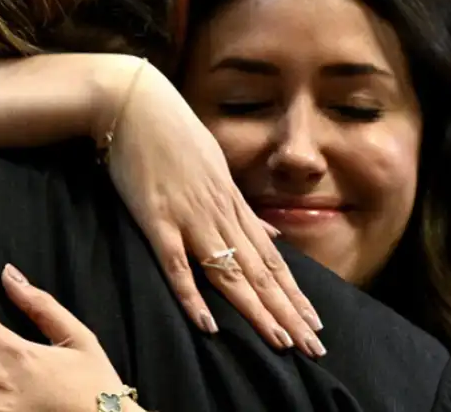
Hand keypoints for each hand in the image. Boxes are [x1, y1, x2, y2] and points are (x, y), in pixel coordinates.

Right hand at [98, 61, 324, 356]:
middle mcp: (219, 214)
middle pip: (259, 272)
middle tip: (314, 348)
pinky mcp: (156, 219)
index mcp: (233, 203)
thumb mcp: (218, 166)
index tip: (315, 324)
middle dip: (288, 312)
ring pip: (229, 272)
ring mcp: (190, 217)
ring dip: (256, 310)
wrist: (135, 103)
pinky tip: (206, 324)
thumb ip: (243, 206)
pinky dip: (191, 295)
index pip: (271, 259)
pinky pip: (175, 264)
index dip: (294, 294)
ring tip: (280, 342)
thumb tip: (272, 234)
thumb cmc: (174, 134)